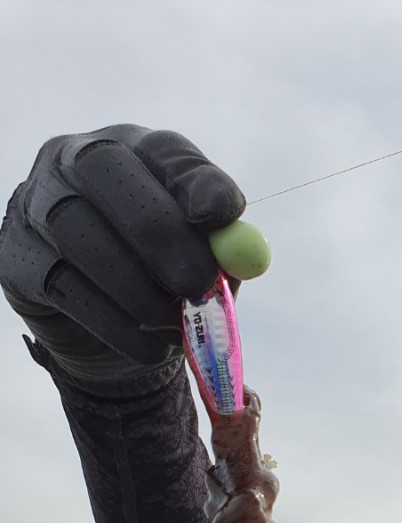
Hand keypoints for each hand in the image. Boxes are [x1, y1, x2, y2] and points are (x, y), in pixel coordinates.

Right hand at [0, 124, 243, 390]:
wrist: (105, 330)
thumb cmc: (163, 280)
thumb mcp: (199, 261)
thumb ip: (218, 253)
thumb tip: (235, 254)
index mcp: (135, 152)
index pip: (166, 150)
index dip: (196, 181)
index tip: (224, 215)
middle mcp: (74, 160)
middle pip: (106, 170)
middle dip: (159, 232)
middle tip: (199, 285)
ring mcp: (36, 204)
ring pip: (80, 233)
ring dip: (139, 289)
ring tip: (177, 325)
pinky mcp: (18, 258)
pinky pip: (65, 288)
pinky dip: (118, 326)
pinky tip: (151, 347)